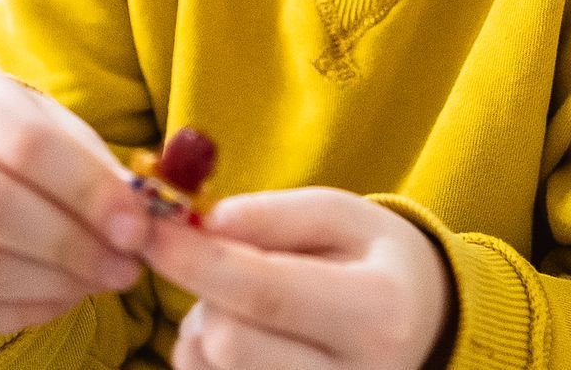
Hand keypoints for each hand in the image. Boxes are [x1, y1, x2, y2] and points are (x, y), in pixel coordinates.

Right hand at [0, 57, 151, 335]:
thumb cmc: (8, 141)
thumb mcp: (49, 128)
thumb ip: (93, 165)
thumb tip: (142, 219)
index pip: (24, 142)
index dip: (87, 191)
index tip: (137, 227)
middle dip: (71, 245)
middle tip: (124, 267)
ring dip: (50, 285)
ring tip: (98, 282)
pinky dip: (17, 313)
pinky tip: (57, 300)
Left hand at [145, 187, 454, 369]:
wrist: (420, 325)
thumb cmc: (374, 261)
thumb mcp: (343, 215)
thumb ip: (274, 215)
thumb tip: (205, 224)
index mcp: (376, 312)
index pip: (264, 291)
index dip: (195, 260)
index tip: (150, 229)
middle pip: (228, 342)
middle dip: (205, 294)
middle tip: (226, 266)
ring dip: (203, 328)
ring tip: (244, 305)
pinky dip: (205, 358)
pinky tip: (242, 339)